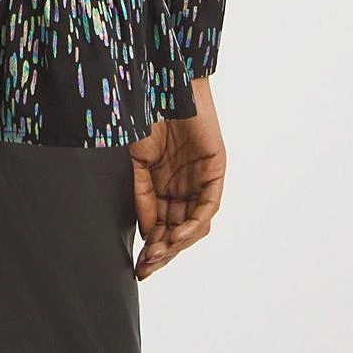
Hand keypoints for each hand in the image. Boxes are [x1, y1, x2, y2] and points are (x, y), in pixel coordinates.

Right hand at [129, 76, 225, 279]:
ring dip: (177, 242)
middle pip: (177, 229)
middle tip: (147, 268)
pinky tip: (178, 235)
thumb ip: (143, 194)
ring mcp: (200, 179)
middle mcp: (184, 185)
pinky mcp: (215, 171)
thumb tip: (147, 231)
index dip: (152, 247)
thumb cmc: (147, 115)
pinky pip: (207, 206)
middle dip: (163, 252)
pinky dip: (194, 223)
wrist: (164, 84)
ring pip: (193, 224)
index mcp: (163, 183)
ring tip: (159, 254)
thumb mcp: (138, 160)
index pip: (161, 225)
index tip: (139, 265)